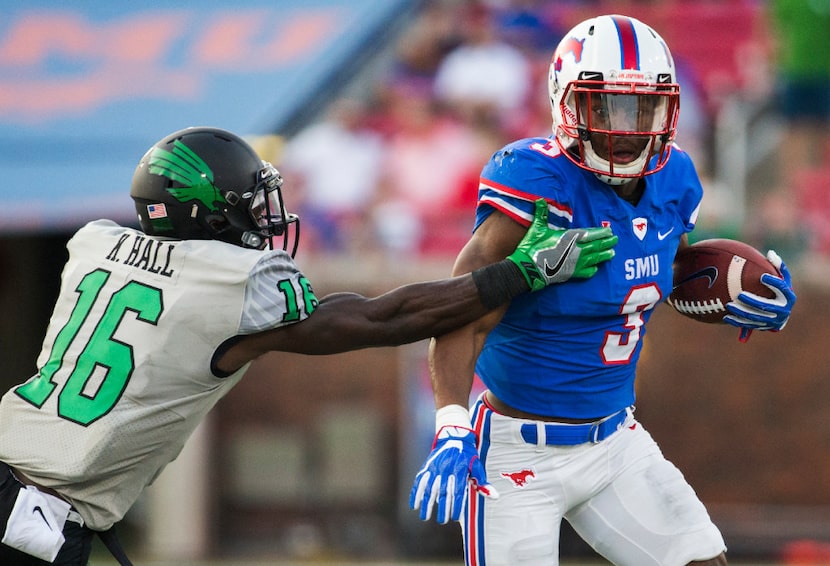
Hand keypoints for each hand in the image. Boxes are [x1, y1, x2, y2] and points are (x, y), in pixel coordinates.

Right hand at [409, 406, 497, 523]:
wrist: (453, 436)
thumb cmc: (467, 454)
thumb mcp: (476, 466)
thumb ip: (482, 482)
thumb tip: (495, 496)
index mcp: (459, 471)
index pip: (458, 492)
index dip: (456, 505)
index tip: (455, 517)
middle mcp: (446, 470)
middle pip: (443, 492)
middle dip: (442, 508)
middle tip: (442, 521)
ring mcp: (434, 468)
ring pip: (429, 488)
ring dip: (426, 504)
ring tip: (424, 517)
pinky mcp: (427, 467)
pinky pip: (419, 481)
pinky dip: (415, 493)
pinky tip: (414, 504)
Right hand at [508, 199, 617, 289]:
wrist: (528, 269)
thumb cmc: (533, 247)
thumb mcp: (537, 229)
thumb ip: (542, 214)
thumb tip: (540, 199)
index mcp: (570, 237)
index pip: (590, 234)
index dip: (601, 233)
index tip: (609, 231)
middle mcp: (577, 250)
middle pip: (596, 246)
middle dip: (607, 242)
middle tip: (616, 240)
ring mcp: (575, 263)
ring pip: (594, 259)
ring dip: (604, 255)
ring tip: (612, 253)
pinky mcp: (571, 274)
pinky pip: (586, 272)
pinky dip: (592, 270)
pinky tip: (596, 269)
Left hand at [724, 250, 795, 341]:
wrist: (781, 312)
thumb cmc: (778, 289)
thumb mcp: (782, 278)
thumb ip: (778, 265)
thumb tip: (770, 253)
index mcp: (789, 297)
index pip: (782, 289)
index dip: (773, 283)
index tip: (762, 276)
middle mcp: (783, 311)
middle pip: (766, 306)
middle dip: (752, 301)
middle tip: (739, 294)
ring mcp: (773, 321)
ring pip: (755, 317)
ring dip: (741, 312)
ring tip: (729, 305)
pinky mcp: (763, 327)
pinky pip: (749, 325)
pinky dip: (737, 322)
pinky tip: (726, 317)